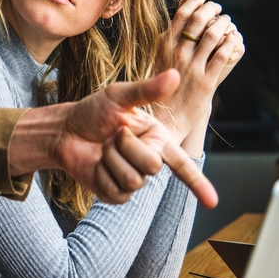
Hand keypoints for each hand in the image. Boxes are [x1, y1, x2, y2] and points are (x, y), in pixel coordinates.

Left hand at [9, 70, 217, 208]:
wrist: (65, 130)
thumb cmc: (92, 111)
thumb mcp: (118, 96)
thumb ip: (147, 90)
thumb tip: (175, 75)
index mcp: (157, 138)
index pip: (182, 164)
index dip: (198, 183)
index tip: (213, 202)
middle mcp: (148, 160)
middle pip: (151, 166)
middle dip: (126, 146)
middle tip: (113, 135)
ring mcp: (132, 180)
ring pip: (133, 180)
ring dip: (111, 160)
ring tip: (103, 148)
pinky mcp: (114, 193)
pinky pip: (115, 192)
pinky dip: (101, 175)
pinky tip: (96, 164)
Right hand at [154, 0, 244, 146]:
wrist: (166, 116)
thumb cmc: (165, 80)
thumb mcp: (163, 51)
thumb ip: (176, 26)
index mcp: (164, 46)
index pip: (182, 13)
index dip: (196, 1)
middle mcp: (177, 54)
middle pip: (199, 20)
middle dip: (212, 9)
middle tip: (218, 8)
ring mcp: (192, 68)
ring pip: (213, 35)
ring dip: (224, 23)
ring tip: (226, 21)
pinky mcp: (207, 82)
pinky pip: (223, 55)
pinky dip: (232, 42)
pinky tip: (233, 39)